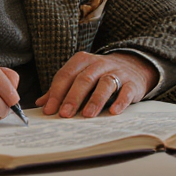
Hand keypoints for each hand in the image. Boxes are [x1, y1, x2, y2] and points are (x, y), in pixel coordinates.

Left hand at [36, 52, 157, 117]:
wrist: (134, 66)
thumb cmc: (99, 75)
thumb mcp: (80, 76)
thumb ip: (62, 89)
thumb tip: (41, 104)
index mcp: (82, 60)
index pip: (66, 75)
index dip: (56, 93)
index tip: (49, 110)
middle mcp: (99, 64)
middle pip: (84, 79)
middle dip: (73, 97)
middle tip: (65, 114)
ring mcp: (117, 72)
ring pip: (105, 83)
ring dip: (95, 99)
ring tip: (87, 115)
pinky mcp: (132, 83)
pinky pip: (126, 91)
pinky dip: (120, 101)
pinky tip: (113, 111)